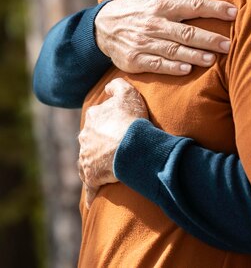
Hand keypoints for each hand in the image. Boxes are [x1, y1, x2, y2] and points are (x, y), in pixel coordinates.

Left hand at [78, 78, 147, 207]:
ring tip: (108, 167)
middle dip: (100, 141)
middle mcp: (85, 136)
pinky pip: (90, 186)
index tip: (120, 124)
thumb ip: (116, 85)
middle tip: (116, 145)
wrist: (131, 146)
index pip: (98, 117)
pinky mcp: (91, 176)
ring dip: (96, 163)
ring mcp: (86, 157)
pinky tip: (93, 200)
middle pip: (92, 139)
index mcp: (93, 117)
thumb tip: (108, 86)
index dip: (110, 120)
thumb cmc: (131, 119)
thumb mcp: (128, 93)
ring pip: (88, 160)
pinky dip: (91, 192)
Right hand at [95, 0, 236, 75]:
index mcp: (162, 4)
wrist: (103, 26)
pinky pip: (157, 64)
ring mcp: (144, 42)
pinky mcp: (136, 59)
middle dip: (209, 38)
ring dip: (194, 55)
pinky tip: (187, 70)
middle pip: (186, 31)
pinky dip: (172, 68)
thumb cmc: (138, 7)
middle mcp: (154, 23)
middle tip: (229, 44)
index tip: (234, 13)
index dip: (214, 9)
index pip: (193, 5)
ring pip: (174, 50)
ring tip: (213, 59)